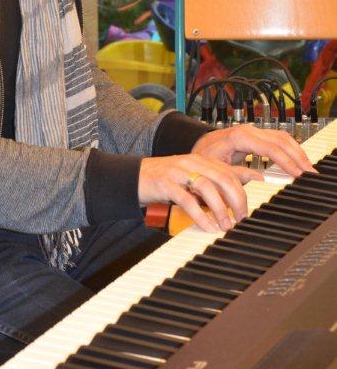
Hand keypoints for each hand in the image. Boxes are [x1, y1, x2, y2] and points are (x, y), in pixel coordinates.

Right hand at [138, 154, 263, 232]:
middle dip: (237, 199)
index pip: (229, 171)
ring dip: (220, 209)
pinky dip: (200, 215)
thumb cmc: (166, 179)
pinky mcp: (165, 184)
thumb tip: (247, 182)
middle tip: (241, 218)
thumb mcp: (193, 176)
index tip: (251, 203)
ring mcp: (178, 172)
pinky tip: (208, 226)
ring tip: (226, 225)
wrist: (134, 177)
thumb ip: (216, 179)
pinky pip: (187, 199)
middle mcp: (192, 163)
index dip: (245, 186)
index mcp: (201, 159)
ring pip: (206, 186)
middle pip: (222, 177)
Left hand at [192, 124, 316, 176]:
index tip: (297, 173)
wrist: (198, 149)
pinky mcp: (255, 136)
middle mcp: (247, 131)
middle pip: (280, 140)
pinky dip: (289, 148)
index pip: (270, 148)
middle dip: (297, 156)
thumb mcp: (216, 170)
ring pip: (281, 137)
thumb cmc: (203, 159)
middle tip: (309, 172)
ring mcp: (252, 132)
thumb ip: (237, 175)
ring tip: (307, 167)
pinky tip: (296, 159)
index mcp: (238, 137)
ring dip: (296, 151)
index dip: (286, 161)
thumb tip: (260, 179)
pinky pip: (277, 139)